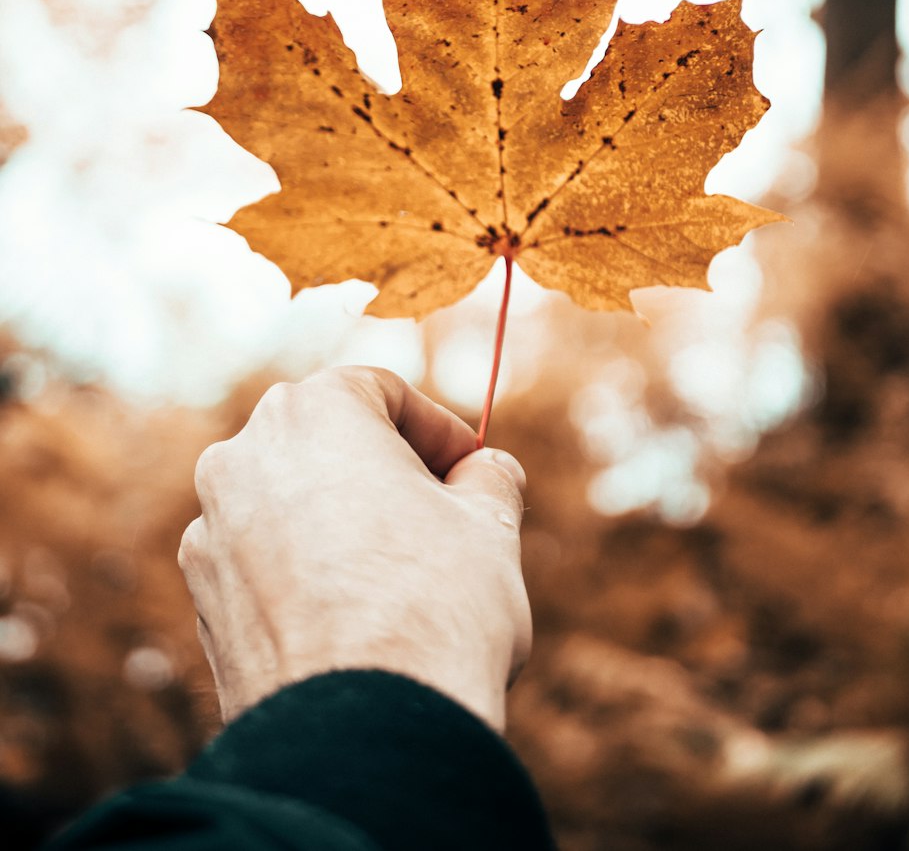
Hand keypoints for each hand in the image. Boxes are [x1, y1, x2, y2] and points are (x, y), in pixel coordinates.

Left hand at [179, 367, 530, 731]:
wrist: (364, 733)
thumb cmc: (435, 606)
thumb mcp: (489, 522)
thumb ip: (488, 477)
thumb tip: (487, 471)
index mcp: (313, 410)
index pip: (382, 390)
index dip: (437, 429)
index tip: (471, 470)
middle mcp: (244, 455)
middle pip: (328, 440)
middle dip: (387, 471)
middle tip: (442, 514)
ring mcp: (212, 529)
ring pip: (291, 501)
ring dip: (343, 521)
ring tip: (402, 573)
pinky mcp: (203, 599)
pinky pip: (265, 560)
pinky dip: (306, 570)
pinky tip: (356, 616)